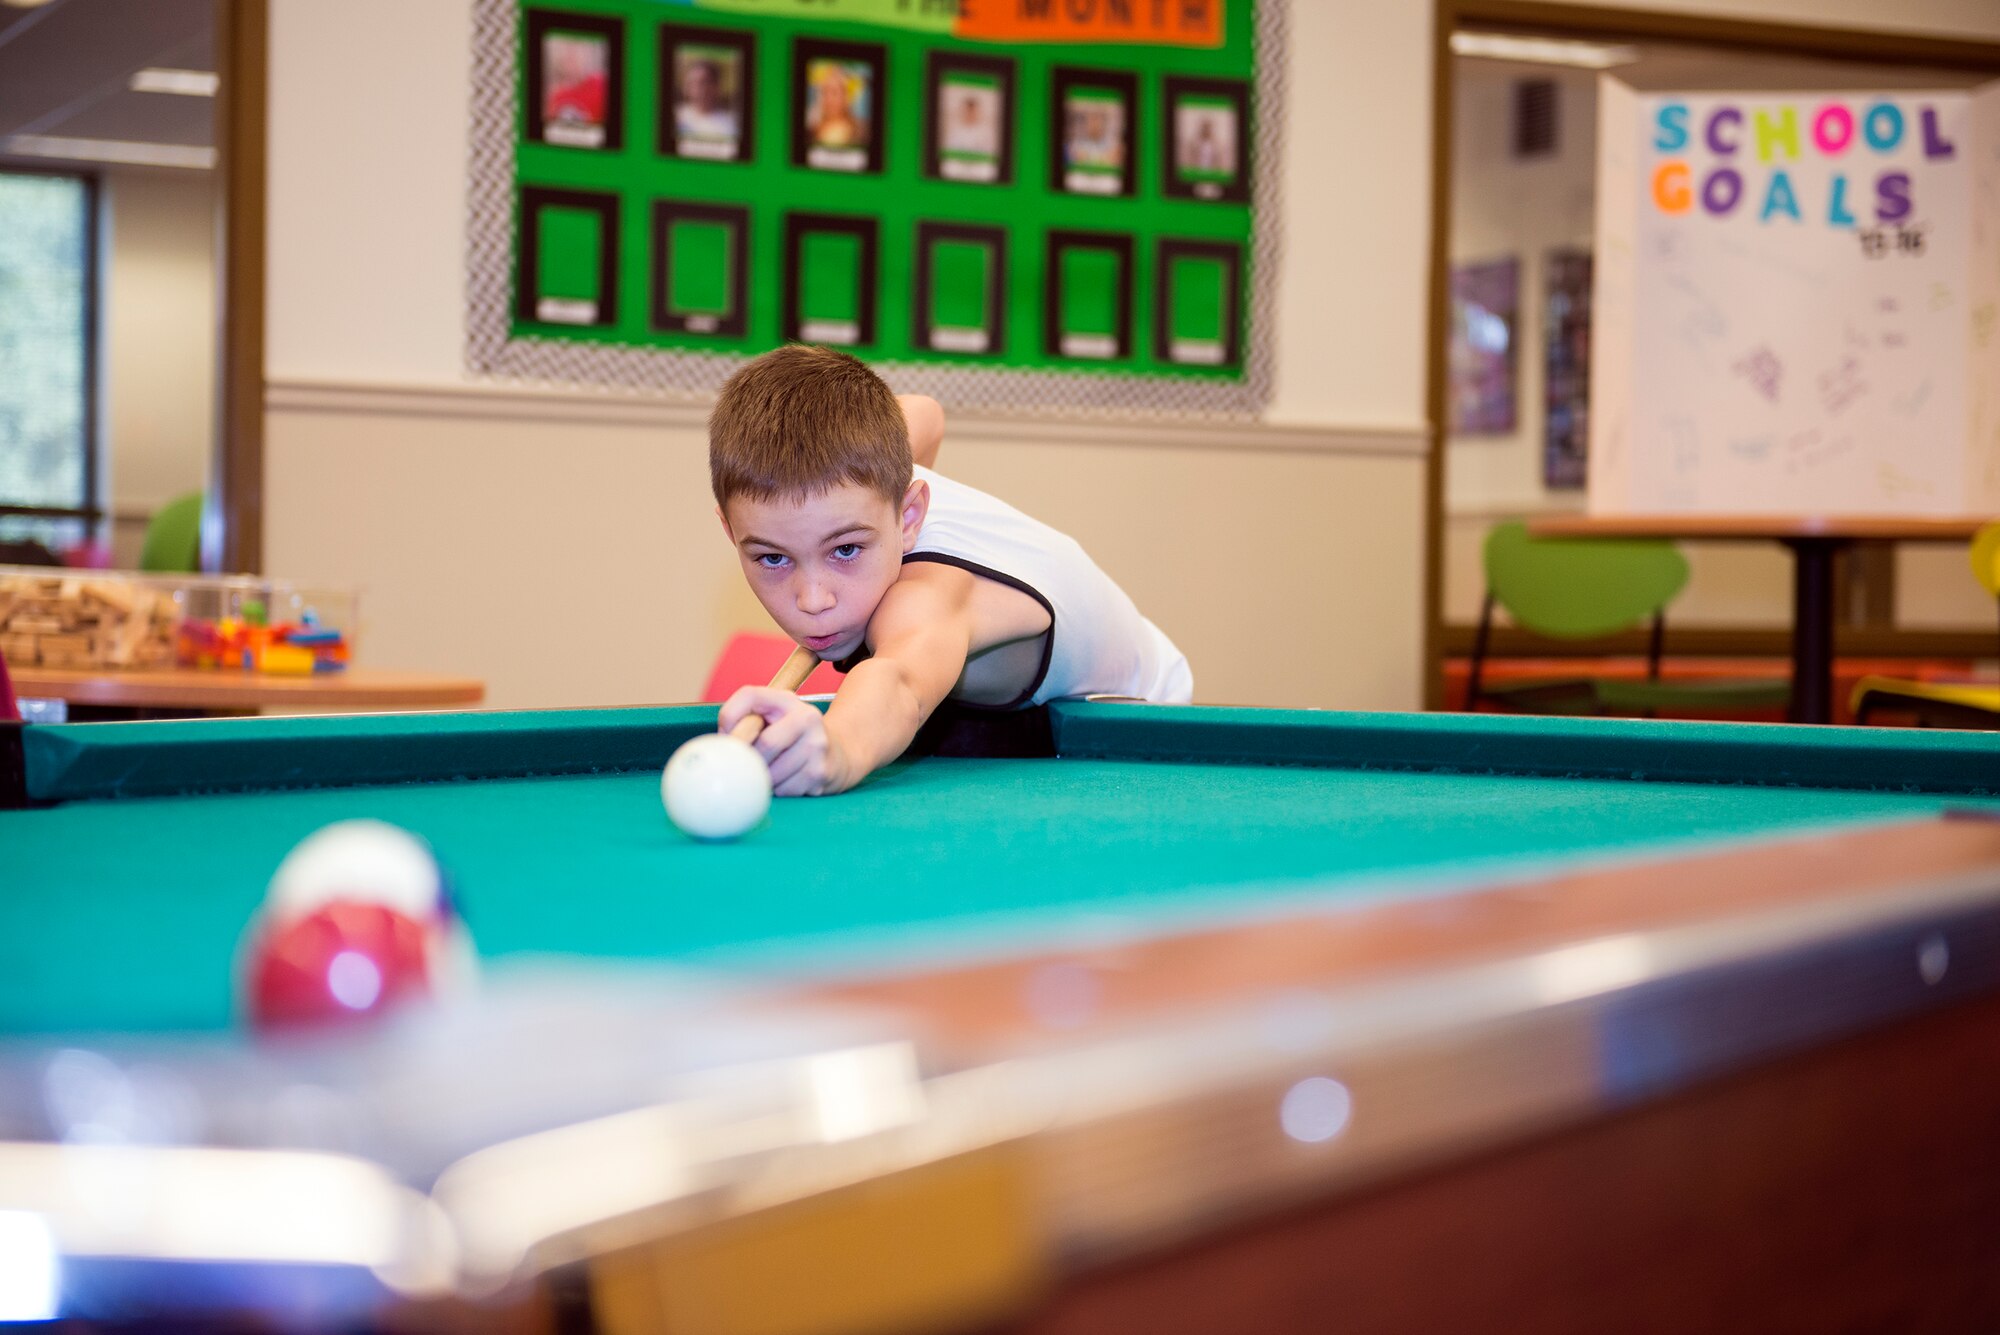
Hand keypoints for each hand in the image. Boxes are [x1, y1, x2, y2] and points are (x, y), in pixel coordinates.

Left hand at [717, 686, 850, 796]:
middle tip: (743, 767)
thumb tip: (719, 745)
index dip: (730, 717)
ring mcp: (817, 745)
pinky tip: (784, 782)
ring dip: (762, 779)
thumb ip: (744, 720)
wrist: (839, 755)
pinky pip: (785, 790)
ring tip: (765, 774)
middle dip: (749, 760)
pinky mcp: (821, 772)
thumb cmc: (791, 737)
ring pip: (773, 772)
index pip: (749, 696)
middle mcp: (807, 717)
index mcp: (787, 700)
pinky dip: (778, 790)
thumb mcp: (772, 718)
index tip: (726, 736)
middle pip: (765, 744)